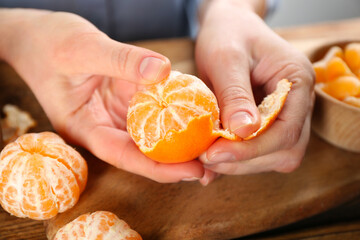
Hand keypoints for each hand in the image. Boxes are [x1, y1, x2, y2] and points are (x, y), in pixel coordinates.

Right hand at [0, 9, 204, 182]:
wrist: (38, 37)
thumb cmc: (50, 43)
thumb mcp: (82, 48)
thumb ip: (121, 59)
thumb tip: (162, 71)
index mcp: (84, 127)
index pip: (122, 155)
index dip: (157, 168)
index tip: (190, 171)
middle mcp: (102, 126)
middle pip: (141, 152)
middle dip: (175, 162)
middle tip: (211, 164)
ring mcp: (115, 114)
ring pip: (150, 134)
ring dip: (179, 140)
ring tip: (211, 145)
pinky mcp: (125, 100)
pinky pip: (153, 109)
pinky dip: (173, 112)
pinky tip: (197, 113)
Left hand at [195, 0, 314, 184]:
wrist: (227, 27)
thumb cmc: (228, 34)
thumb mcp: (227, 59)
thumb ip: (236, 95)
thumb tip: (243, 133)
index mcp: (297, 81)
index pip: (287, 130)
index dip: (252, 149)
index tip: (215, 154)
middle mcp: (298, 102)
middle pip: (284, 149)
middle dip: (245, 160)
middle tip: (207, 159)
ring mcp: (285, 113)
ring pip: (273, 155)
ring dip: (240, 163)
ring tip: (206, 160)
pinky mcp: (267, 121)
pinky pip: (258, 149)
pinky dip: (236, 158)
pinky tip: (212, 160)